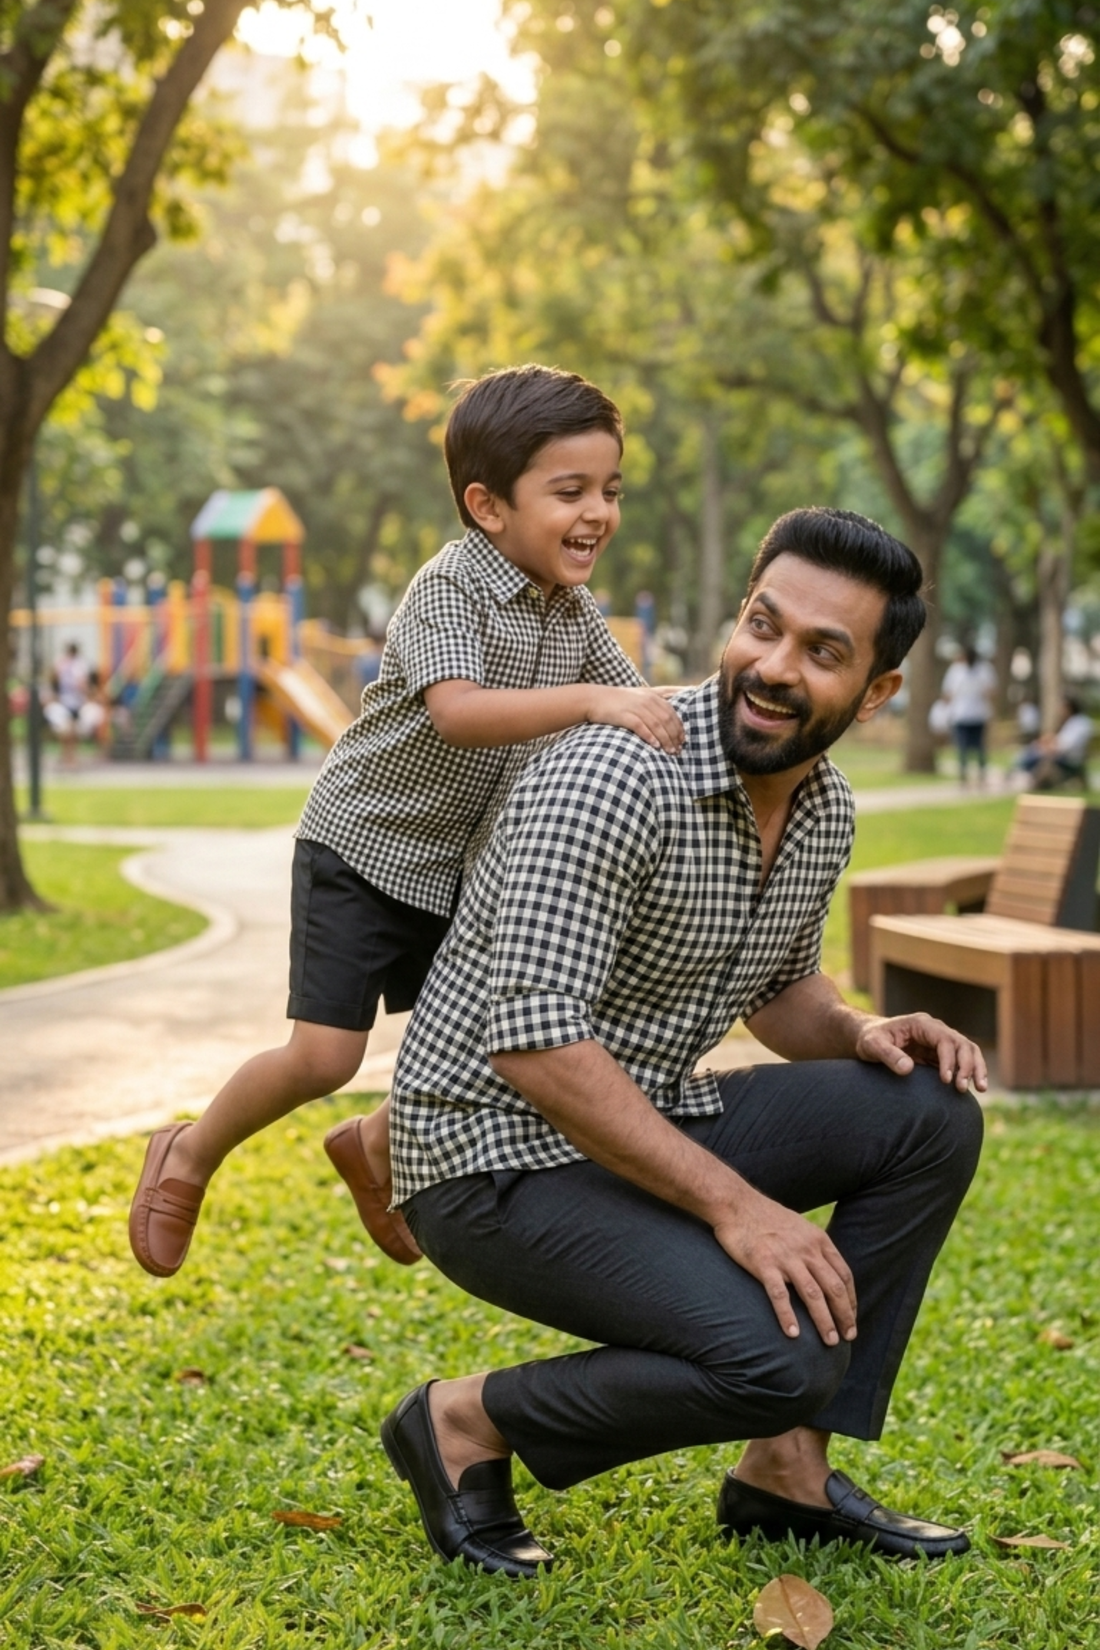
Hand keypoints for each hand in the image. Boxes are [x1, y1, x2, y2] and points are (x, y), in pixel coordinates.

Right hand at [586, 685, 684, 752]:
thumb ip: (655, 701)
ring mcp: (635, 707)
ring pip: (657, 724)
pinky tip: (655, 746)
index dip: (679, 728)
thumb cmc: (618, 701)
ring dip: (665, 740)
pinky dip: (650, 737)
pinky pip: (641, 727)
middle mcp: (646, 700)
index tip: (682, 741)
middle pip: (667, 720)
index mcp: (652, 696)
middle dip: (674, 736)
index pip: (672, 713)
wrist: (594, 699)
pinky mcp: (625, 715)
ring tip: (670, 752)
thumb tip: (669, 715)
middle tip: (678, 750)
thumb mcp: (639, 696)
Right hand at [712, 1184, 856, 1345]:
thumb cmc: (766, 1217)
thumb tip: (824, 1268)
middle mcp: (806, 1249)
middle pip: (834, 1288)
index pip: (843, 1275)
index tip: (851, 1318)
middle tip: (848, 1337)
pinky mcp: (763, 1264)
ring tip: (830, 1341)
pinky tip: (793, 1334)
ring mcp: (785, 1257)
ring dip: (824, 1321)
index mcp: (818, 1240)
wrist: (736, 1204)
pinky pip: (779, 1295)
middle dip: (844, 1315)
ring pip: (813, 1294)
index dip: (851, 1300)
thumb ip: (813, 1246)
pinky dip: (788, 1316)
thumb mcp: (799, 1226)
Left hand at [854, 1012, 987, 1093]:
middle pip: (962, 1044)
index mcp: (921, 1024)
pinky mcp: (939, 1053)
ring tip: (980, 1088)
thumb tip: (908, 1069)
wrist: (867, 1038)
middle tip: (961, 1088)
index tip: (946, 1080)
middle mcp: (934, 1030)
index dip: (949, 1059)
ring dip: (976, 1068)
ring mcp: (939, 1041)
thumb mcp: (872, 1045)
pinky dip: (968, 1072)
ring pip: (967, 1051)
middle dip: (967, 1065)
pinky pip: (960, 1061)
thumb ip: (888, 1055)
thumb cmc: (868, 1039)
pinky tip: (971, 1088)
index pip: (944, 1039)